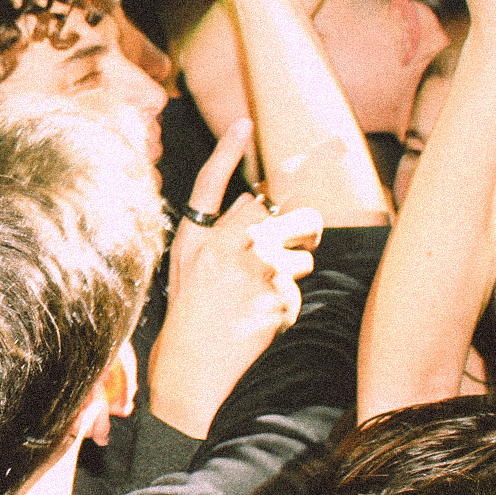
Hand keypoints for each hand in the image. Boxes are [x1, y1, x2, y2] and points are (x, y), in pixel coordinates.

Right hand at [152, 119, 322, 437]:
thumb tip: (261, 212)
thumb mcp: (189, 274)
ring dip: (295, 274)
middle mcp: (224, 243)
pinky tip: (263, 322)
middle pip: (289, 212)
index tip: (246, 122)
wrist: (193, 372)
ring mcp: (253, 263)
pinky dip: (290, 304)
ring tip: (261, 301)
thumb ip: (220, 239)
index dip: (228, 150)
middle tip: (294, 250)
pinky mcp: (278, 289)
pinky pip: (303, 286)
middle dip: (304, 230)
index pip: (211, 183)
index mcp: (196, 238)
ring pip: (306, 251)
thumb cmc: (192, 324)